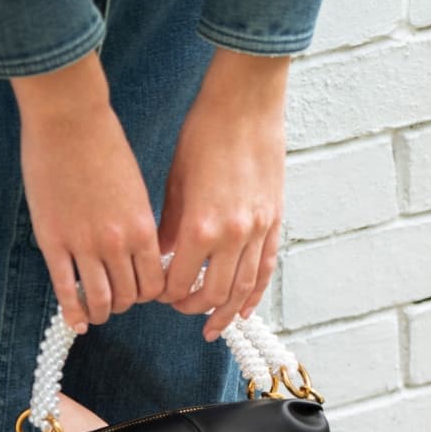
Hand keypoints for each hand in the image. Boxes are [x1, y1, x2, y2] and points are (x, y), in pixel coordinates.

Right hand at [12, 50, 165, 331]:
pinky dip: (72, 312)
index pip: (155, 283)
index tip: (141, 293)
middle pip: (128, 296)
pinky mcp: (53, 242)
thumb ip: (137, 224)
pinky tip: (75, 323)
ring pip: (99, 299)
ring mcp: (83, 245)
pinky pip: (65, 289)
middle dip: (124, 303)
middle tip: (117, 302)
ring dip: (100, 311)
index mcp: (142, 227)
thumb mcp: (134, 188)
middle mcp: (116, 242)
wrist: (69, 120)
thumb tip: (140, 253)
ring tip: (96, 312)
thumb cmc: (104, 146)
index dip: (149, 295)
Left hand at [158, 49, 288, 341]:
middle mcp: (232, 236)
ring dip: (225, 313)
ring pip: (243, 290)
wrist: (246, 104)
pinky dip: (255, 295)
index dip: (165, 295)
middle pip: (213, 294)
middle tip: (178, 308)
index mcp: (200, 227)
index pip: (179, 283)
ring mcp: (258, 230)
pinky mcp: (274, 221)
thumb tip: (160, 258)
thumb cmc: (203, 135)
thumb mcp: (174, 184)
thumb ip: (168, 227)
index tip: (156, 294)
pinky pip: (265, 270)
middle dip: (192, 308)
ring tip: (211, 327)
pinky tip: (243, 312)